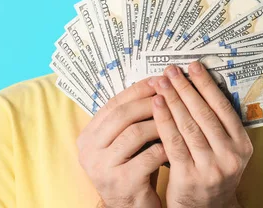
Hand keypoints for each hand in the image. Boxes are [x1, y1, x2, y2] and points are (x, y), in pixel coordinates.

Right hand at [77, 77, 166, 207]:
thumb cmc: (134, 169)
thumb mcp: (125, 143)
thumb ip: (130, 118)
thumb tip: (155, 82)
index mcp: (87, 137)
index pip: (112, 104)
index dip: (136, 90)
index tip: (157, 79)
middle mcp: (89, 152)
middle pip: (121, 116)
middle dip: (148, 101)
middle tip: (168, 93)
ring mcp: (102, 169)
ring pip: (134, 133)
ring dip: (159, 123)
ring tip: (176, 117)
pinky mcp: (122, 183)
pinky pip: (148, 156)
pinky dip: (164, 147)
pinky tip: (175, 144)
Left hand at [150, 62, 253, 207]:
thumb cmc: (210, 174)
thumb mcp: (225, 152)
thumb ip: (217, 126)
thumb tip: (197, 86)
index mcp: (242, 145)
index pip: (224, 108)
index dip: (207, 85)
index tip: (194, 66)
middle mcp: (230, 156)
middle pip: (205, 114)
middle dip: (186, 88)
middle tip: (172, 70)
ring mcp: (211, 168)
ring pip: (189, 126)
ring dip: (173, 100)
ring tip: (161, 83)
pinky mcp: (190, 177)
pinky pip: (174, 142)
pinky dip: (164, 120)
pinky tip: (156, 105)